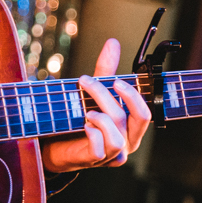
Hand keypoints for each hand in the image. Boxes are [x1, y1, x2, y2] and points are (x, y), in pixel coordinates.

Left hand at [41, 38, 150, 172]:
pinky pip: (100, 148)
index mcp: (132, 127)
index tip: (116, 81)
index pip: (145, 113)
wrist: (56, 143)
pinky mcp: (96, 160)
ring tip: (86, 111)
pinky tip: (83, 125)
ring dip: (100, 117)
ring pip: (117, 135)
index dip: (134, 96)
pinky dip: (92, 133)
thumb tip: (113, 43)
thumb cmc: (81, 117)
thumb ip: (106, 70)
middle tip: (89, 82)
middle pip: (134, 120)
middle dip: (112, 98)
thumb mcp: (95, 92)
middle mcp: (127, 142)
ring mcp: (113, 154)